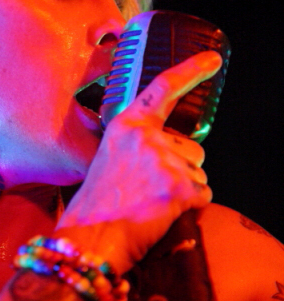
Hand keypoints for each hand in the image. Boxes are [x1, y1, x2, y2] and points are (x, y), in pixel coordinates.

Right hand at [56, 51, 221, 273]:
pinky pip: (204, 196)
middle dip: (182, 169)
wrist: (88, 241)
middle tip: (150, 190)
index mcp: (126, 126)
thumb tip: (169, 154)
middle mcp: (146, 137)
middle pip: (192, 148)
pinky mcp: (178, 187)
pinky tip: (162, 216)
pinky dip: (190, 209)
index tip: (212, 59)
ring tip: (151, 205)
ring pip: (199, 173)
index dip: (191, 71)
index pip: (163, 88)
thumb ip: (136, 148)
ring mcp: (163, 161)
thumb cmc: (95, 208)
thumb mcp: (107, 161)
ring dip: (185, 191)